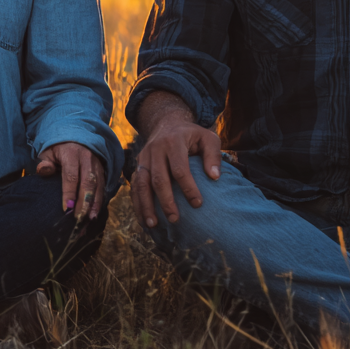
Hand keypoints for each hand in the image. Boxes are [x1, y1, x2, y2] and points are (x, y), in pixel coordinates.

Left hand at [36, 142, 105, 220]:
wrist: (76, 136)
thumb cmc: (58, 148)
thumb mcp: (48, 152)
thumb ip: (45, 162)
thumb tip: (44, 170)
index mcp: (72, 153)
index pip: (71, 176)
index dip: (69, 193)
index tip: (66, 209)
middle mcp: (87, 159)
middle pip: (87, 183)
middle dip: (83, 203)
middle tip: (78, 219)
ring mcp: (97, 164)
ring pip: (97, 186)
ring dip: (94, 204)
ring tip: (89, 220)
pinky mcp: (102, 170)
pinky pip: (102, 187)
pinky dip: (99, 201)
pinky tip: (94, 213)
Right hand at [130, 112, 221, 229]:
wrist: (167, 123)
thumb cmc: (192, 135)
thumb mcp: (207, 137)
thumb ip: (213, 155)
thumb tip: (215, 177)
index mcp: (173, 142)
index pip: (179, 169)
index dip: (188, 188)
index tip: (198, 204)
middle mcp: (155, 149)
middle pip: (158, 179)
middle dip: (166, 201)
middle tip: (175, 219)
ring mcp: (144, 158)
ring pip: (142, 184)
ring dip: (146, 205)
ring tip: (152, 225)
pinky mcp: (138, 165)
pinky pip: (135, 186)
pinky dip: (137, 203)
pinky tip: (143, 219)